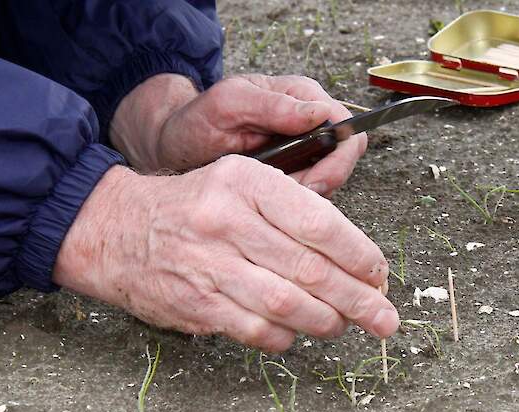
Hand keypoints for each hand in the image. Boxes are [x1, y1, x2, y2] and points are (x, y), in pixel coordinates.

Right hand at [53, 155, 397, 351]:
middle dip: (358, 300)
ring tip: (345, 326)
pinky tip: (295, 334)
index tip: (380, 275)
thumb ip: (293, 212)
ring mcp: (209, 265)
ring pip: (288, 305)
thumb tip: (355, 260)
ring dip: (327, 322)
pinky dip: (285, 337)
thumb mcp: (240, 183)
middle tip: (385, 318)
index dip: (359, 256)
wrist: (114, 229)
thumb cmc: (193, 207)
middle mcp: (229, 221)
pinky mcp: (196, 304)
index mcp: (247, 183)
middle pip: (311, 269)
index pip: (321, 223)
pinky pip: (257, 330)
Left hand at [110, 73, 366, 195]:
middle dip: (323, 181)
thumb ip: (271, 106)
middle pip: (345, 157)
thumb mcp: (227, 106)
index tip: (312, 181)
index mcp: (300, 96)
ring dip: (307, 196)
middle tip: (289, 197)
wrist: (173, 147)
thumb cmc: (196, 121)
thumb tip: (317, 113)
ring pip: (331, 180)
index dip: (337, 157)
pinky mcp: (293, 174)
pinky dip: (294, 206)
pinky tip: (269, 206)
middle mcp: (309, 122)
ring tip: (270, 201)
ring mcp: (303, 150)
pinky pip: (311, 194)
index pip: (345, 126)